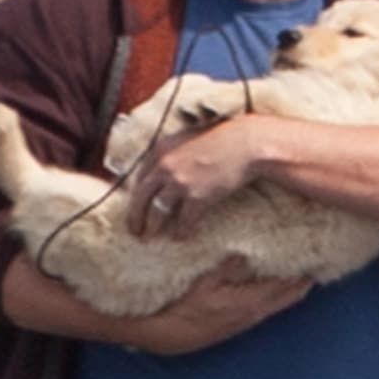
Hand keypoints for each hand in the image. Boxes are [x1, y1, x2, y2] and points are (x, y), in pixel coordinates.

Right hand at [120, 257, 310, 354]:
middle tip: (318, 264)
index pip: (285, 287)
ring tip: (301, 272)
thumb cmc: (182, 308)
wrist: (167, 336)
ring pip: (278, 304)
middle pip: (288, 297)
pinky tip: (273, 287)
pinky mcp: (238, 324)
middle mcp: (254, 314)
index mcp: (249, 302)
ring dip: (290, 289)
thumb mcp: (203, 282)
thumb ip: (227, 266)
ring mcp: (247, 321)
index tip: (316, 259)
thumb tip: (247, 251)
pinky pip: (266, 308)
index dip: (303, 274)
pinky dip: (276, 296)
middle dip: (303, 282)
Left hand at [126, 115, 259, 241]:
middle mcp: (165, 166)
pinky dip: (181, 232)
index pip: (138, 178)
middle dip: (134, 218)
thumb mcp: (187, 139)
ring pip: (157, 212)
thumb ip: (171, 153)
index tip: (133, 210)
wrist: (245, 144)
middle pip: (140, 197)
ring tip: (151, 238)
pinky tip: (180, 238)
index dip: (134, 197)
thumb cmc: (220, 140)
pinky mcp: (198, 197)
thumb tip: (162, 171)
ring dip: (152, 228)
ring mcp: (180, 182)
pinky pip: (183, 221)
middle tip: (134, 232)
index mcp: (160, 150)